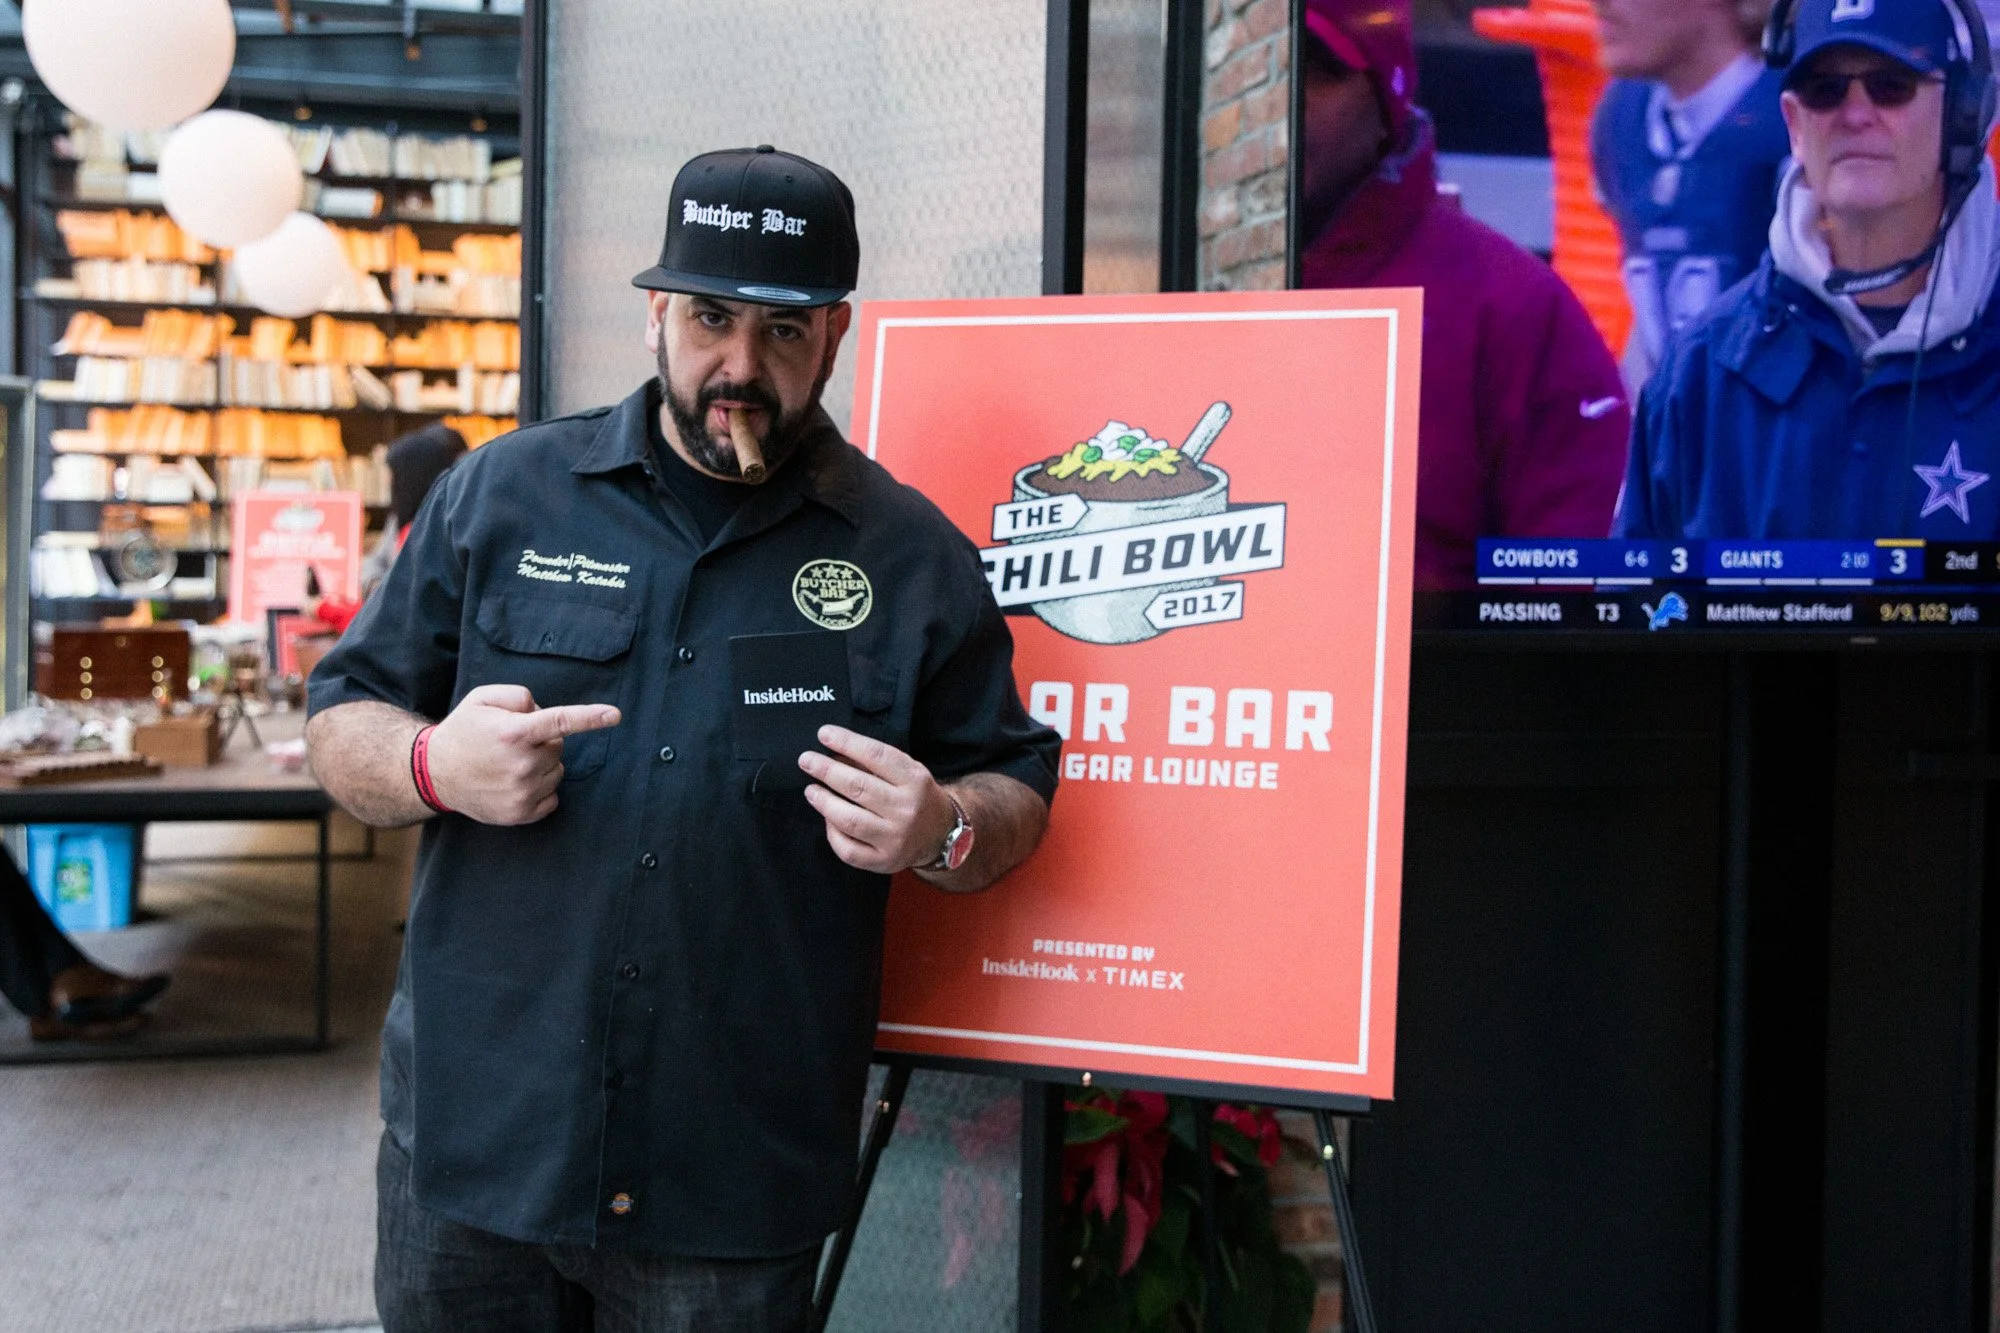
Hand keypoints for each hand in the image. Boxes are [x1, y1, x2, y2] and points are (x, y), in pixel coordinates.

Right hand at [426, 684, 619, 825]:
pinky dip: (541, 788)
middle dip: (542, 740)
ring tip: (509, 762)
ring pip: (557, 771)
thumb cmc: (464, 731)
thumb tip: (544, 712)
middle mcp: (521, 764)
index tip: (615, 715)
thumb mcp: (483, 699)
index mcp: (513, 733)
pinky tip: (515, 782)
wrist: (435, 773)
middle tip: (512, 742)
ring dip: (542, 764)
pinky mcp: (521, 814)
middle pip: (558, 746)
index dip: (590, 718)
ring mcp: (522, 792)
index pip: (560, 721)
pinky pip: (553, 797)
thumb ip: (520, 696)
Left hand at [799, 725, 957, 872]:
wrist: (940, 835)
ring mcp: (895, 838)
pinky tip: (827, 819)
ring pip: (850, 819)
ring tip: (811, 790)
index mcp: (915, 781)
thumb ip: (876, 762)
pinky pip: (848, 849)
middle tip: (806, 760)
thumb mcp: (908, 772)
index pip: (877, 756)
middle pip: (859, 787)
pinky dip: (832, 833)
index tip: (824, 734)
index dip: (848, 743)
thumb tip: (834, 751)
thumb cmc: (917, 796)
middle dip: (827, 771)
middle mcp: (906, 809)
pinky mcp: (883, 861)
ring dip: (824, 802)